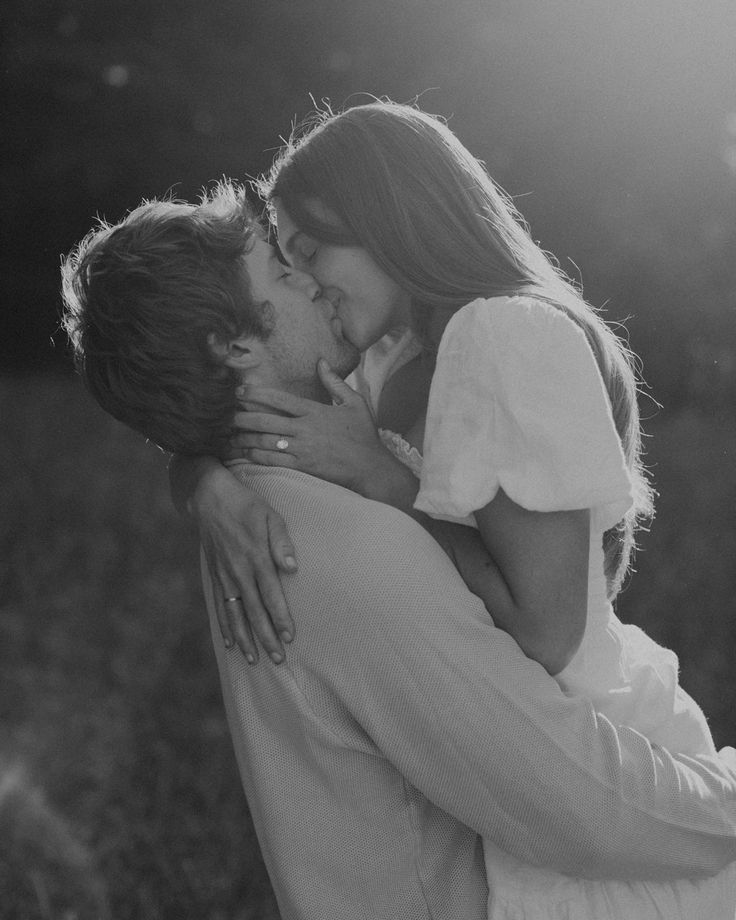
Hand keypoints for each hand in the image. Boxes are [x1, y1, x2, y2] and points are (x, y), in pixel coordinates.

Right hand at [191, 463, 296, 663]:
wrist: (210, 496)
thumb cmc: (247, 505)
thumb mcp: (271, 516)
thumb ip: (282, 542)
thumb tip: (292, 568)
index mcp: (256, 558)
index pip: (271, 595)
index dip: (280, 617)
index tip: (289, 637)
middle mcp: (238, 572)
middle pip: (254, 611)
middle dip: (266, 637)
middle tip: (277, 659)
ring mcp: (224, 576)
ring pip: (235, 614)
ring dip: (245, 638)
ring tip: (254, 659)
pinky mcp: (215, 576)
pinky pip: (219, 606)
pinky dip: (225, 626)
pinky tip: (230, 644)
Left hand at [229, 360, 386, 493]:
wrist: (371, 467)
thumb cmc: (364, 434)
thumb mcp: (355, 402)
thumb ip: (335, 382)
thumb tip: (321, 361)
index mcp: (315, 411)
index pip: (280, 400)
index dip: (257, 395)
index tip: (240, 392)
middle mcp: (305, 429)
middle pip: (266, 421)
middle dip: (243, 417)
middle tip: (227, 415)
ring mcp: (302, 449)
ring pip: (265, 442)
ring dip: (245, 438)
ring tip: (231, 435)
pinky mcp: (302, 467)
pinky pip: (273, 461)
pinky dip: (256, 457)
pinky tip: (245, 453)